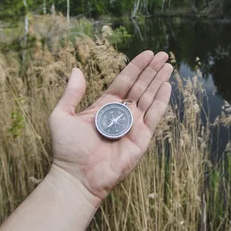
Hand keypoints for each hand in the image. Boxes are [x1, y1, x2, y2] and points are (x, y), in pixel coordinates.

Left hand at [48, 51, 172, 206]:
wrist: (76, 177)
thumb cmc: (67, 150)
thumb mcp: (62, 116)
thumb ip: (71, 93)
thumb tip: (75, 69)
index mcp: (105, 106)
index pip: (125, 81)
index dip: (136, 67)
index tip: (147, 53)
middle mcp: (121, 114)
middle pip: (141, 86)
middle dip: (152, 70)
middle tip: (163, 54)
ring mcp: (133, 126)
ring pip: (149, 98)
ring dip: (159, 81)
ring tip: (168, 66)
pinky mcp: (141, 139)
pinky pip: (154, 117)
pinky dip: (161, 101)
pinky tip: (166, 86)